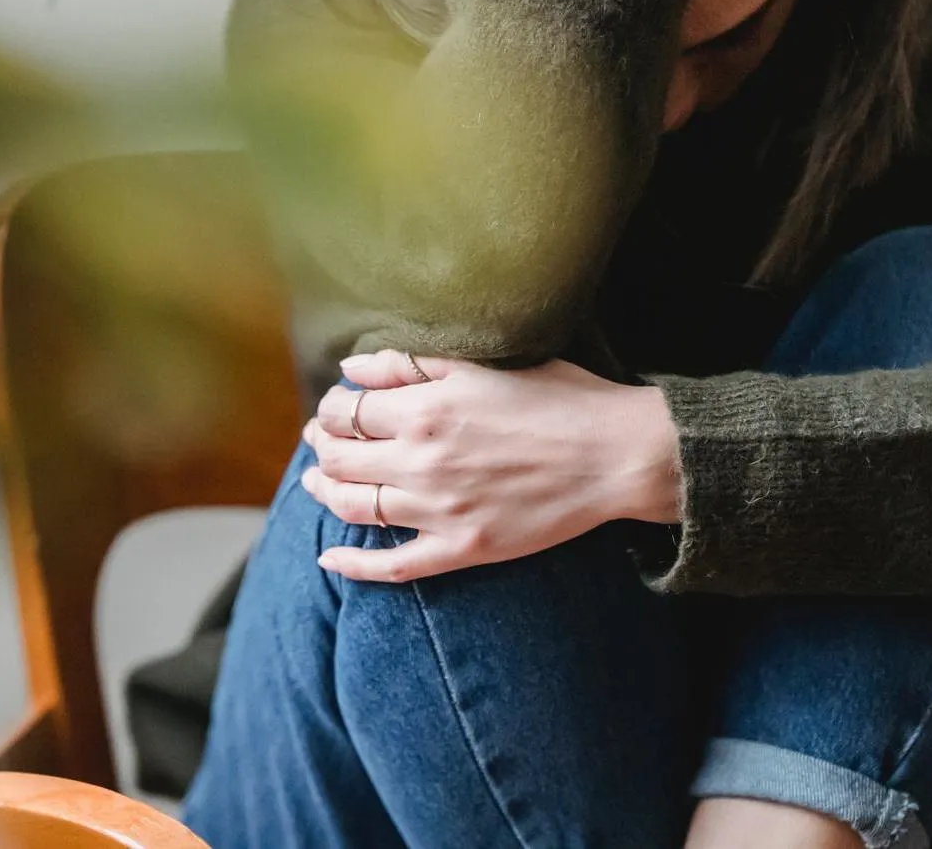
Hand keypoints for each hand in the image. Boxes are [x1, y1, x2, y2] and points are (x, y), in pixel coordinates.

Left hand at [300, 349, 681, 581]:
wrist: (614, 455)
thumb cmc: (558, 398)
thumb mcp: (484, 365)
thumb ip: (412, 364)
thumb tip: (351, 369)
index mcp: (425, 410)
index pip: (345, 412)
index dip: (331, 408)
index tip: (336, 407)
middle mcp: (421, 462)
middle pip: (339, 459)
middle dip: (320, 446)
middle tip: (320, 440)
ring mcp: (438, 511)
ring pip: (353, 508)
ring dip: (324, 493)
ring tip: (317, 482)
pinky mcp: (461, 549)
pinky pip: (391, 566)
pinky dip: (352, 567)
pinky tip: (330, 560)